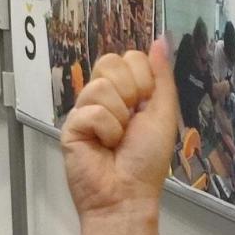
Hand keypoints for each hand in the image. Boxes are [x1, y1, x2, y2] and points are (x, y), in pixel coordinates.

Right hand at [61, 38, 178, 218]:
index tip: (146, 103)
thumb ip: (161, 76)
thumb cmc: (147, 160)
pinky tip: (104, 146)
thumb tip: (160, 39)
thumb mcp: (163, 113)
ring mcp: (85, 109)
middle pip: (109, 62)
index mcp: (126, 91)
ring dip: (119, 118)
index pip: (128, 57)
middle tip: (131, 119)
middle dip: (129, 92)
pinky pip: (91, 111)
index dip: (142, 77)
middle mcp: (104, 96)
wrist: (127, 194)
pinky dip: (106, 131)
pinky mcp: (71, 125)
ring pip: (100, 87)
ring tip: (117, 139)